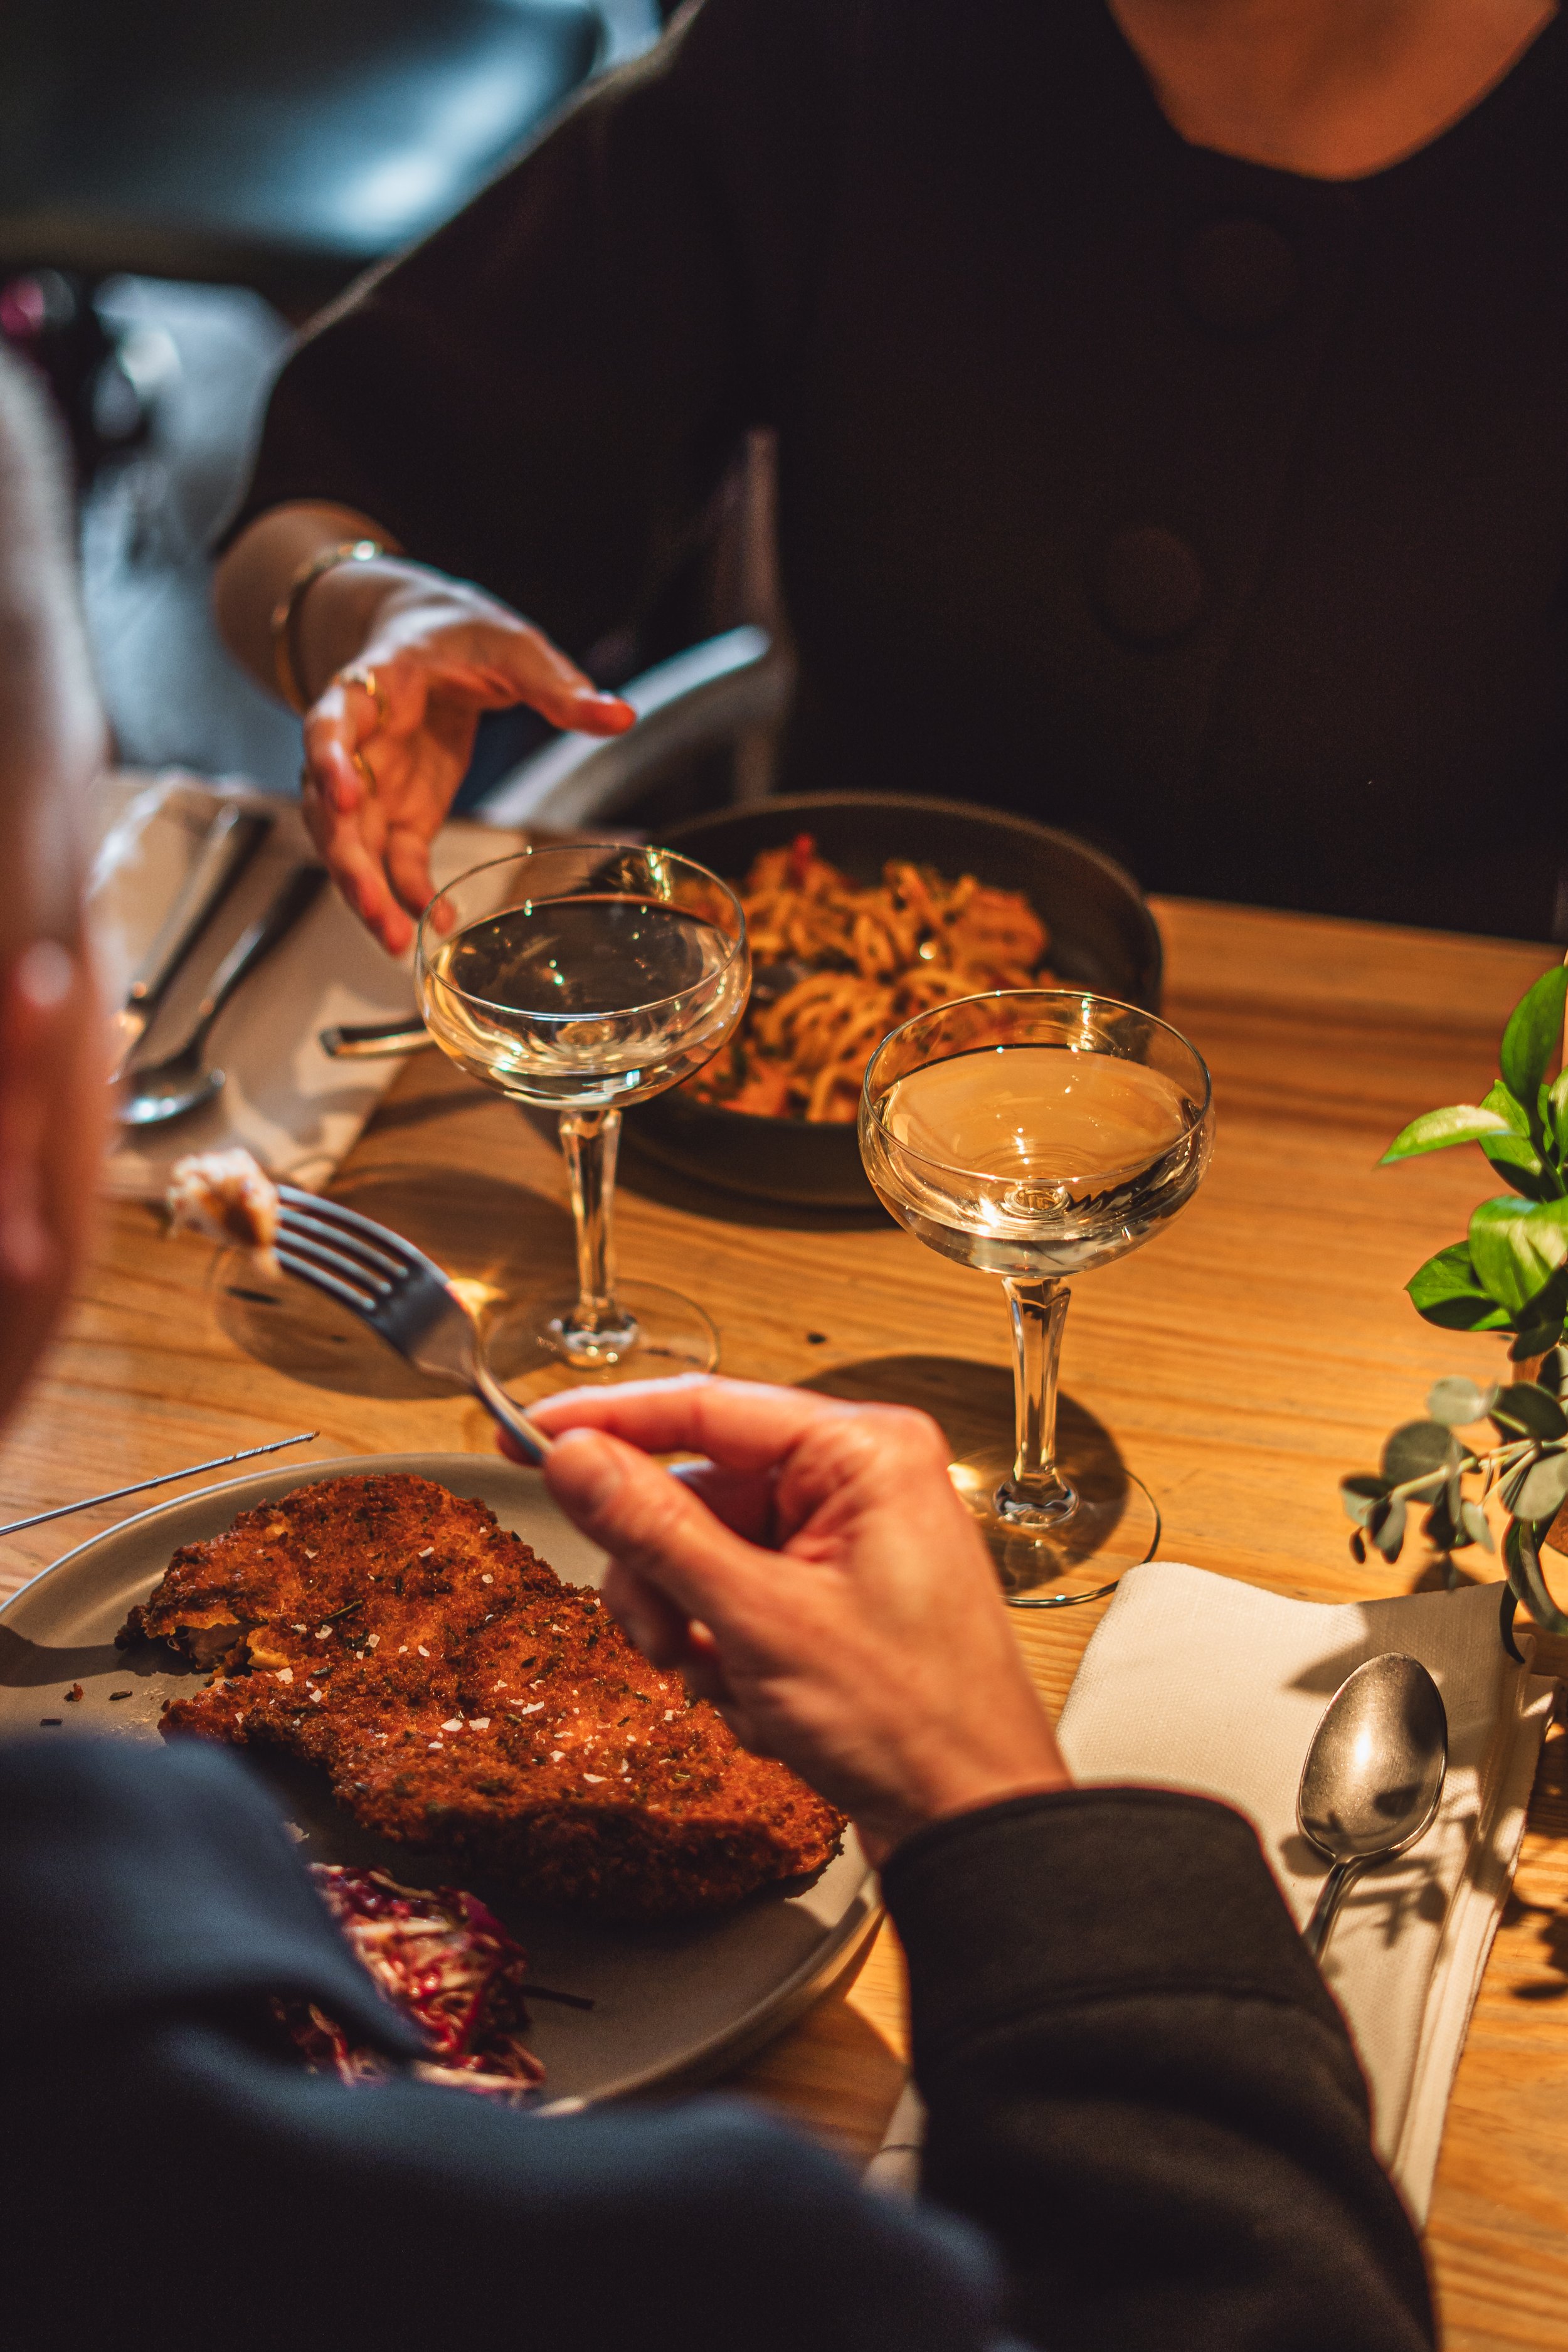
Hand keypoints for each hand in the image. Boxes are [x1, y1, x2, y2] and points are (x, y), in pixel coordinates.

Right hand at [299, 564, 633, 953]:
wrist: (432, 637)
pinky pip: (394, 861)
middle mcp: (361, 744)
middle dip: (346, 859)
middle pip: (331, 807)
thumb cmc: (461, 637)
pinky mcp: (402, 812)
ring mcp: (376, 784)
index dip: (330, 759)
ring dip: (367, 893)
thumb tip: (619, 716)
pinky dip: (409, 894)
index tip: (342, 794)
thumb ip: (558, 686)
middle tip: (372, 904)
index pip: (331, 725)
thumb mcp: (513, 648)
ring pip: (352, 845)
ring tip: (396, 940)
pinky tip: (438, 922)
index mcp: (373, 689)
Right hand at [507, 1376, 1069, 1862]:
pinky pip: (734, 1600)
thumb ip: (656, 1530)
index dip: (607, 1424)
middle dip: (664, 1578)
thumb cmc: (914, 1720)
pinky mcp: (831, 1598)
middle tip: (667, 1640)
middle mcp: (858, 1483)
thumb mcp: (758, 1619)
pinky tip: (760, 1703)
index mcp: (863, 1453)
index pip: (705, 1407)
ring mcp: (845, 1543)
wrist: (970, 1822)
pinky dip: (725, 1656)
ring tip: (724, 1683)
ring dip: (691, 1628)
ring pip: (702, 1555)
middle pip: (695, 1493)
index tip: (528, 1435)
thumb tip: (577, 1459)